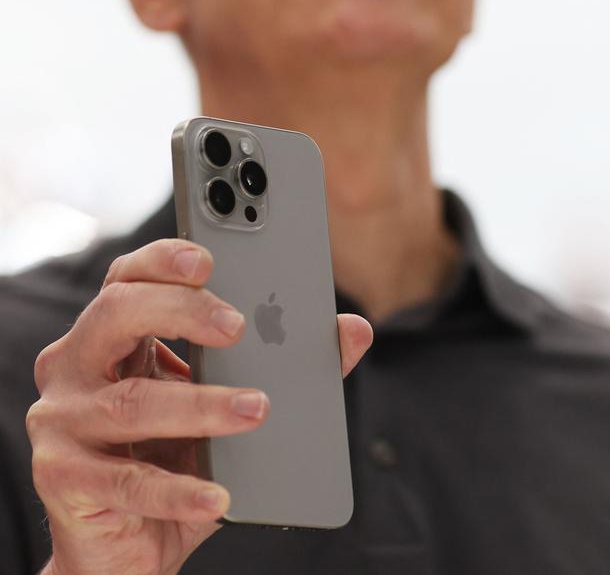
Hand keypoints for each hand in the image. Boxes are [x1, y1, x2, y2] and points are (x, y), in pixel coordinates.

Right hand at [27, 239, 372, 574]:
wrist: (127, 545)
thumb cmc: (177, 457)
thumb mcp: (225, 403)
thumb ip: (286, 364)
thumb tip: (353, 331)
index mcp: (114, 336)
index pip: (129, 278)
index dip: (164, 261)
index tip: (209, 259)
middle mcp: (76, 366)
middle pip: (115, 315)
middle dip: (180, 311)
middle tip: (237, 327)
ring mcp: (61, 422)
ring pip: (130, 402)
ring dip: (199, 405)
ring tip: (256, 408)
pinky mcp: (63, 479)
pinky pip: (127, 481)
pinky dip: (179, 488)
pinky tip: (220, 493)